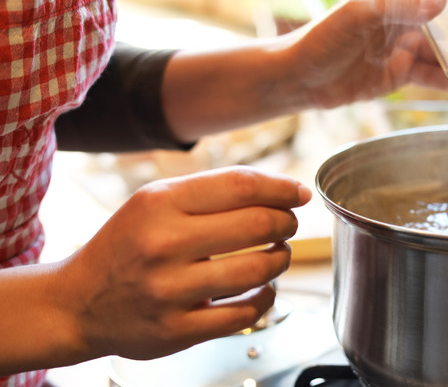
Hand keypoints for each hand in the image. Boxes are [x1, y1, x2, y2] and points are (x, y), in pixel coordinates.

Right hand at [59, 166, 309, 359]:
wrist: (78, 302)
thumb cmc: (128, 245)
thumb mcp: (154, 202)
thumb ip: (213, 192)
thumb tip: (285, 191)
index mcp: (159, 204)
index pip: (241, 186)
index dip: (282, 188)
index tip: (300, 194)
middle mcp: (162, 244)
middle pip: (257, 224)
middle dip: (287, 222)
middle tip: (289, 225)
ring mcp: (169, 291)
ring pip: (258, 270)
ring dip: (281, 259)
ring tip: (277, 253)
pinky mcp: (176, 330)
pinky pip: (245, 314)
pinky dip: (267, 298)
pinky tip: (264, 288)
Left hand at [292, 0, 447, 108]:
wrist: (300, 78)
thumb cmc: (322, 38)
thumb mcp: (359, 15)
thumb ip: (400, 7)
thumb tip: (441, 2)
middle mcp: (402, 18)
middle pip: (445, 24)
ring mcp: (402, 47)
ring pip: (441, 53)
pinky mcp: (399, 74)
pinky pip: (430, 76)